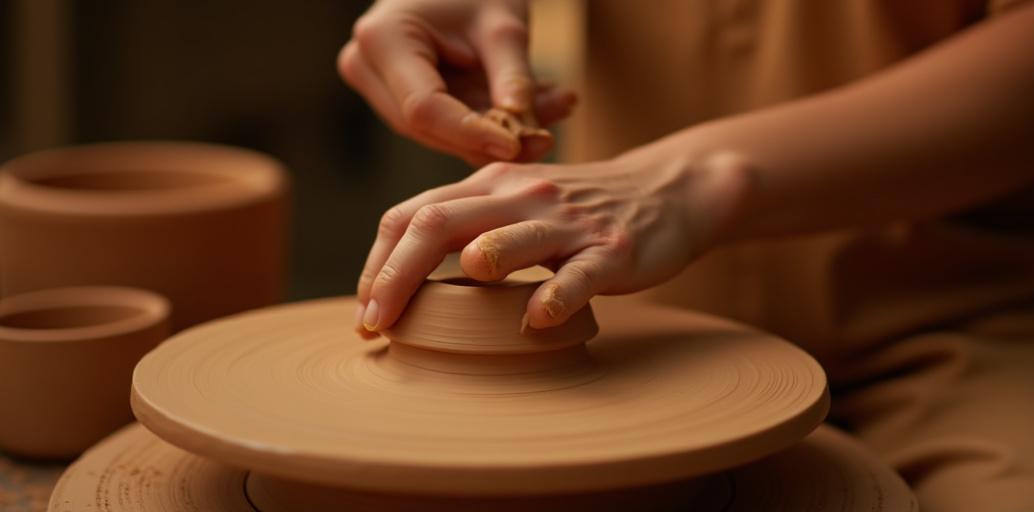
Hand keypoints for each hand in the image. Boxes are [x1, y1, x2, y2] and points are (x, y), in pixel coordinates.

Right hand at [338, 0, 576, 164]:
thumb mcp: (503, 25)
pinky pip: (444, 124)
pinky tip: (537, 108)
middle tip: (547, 136)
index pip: (424, 108)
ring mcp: (377, 84)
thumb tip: (525, 134)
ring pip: (439, 133)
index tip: (516, 146)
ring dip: (498, 131)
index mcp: (383, 39)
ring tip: (554, 108)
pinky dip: (490, 122)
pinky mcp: (398, 96)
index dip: (470, 134)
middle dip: (490, 137)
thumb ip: (513, 77)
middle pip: (428, 127)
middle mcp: (366, 66)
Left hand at [354, 150, 752, 336]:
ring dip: (463, 272)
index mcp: (488, 186)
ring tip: (429, 315)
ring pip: (505, 240)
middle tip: (374, 323)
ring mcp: (566, 223)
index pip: (412, 213)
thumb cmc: (578, 210)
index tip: (365, 307)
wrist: (668, 190)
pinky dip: (554, 299)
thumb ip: (465, 225)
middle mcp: (519, 196)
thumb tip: (397, 275)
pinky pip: (577, 277)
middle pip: (439, 224)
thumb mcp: (515, 203)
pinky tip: (536, 322)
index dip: (377, 261)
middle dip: (394, 275)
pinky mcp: (610, 252)